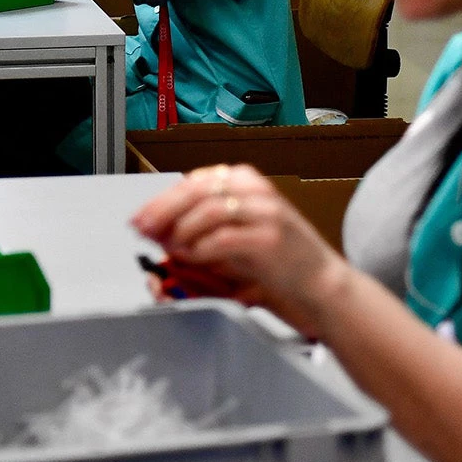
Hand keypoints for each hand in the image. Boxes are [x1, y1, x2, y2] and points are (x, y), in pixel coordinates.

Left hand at [131, 165, 353, 338]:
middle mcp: (255, 189)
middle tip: (143, 230)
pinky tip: (192, 258)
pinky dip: (200, 249)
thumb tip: (156, 226)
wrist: (320, 282)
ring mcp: (265, 211)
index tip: (141, 217)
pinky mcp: (270, 238)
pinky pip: (223, 238)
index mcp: (246, 180)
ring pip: (207, 210)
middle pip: (196, 190)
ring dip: (181, 232)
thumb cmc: (277, 259)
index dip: (161, 199)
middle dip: (163, 211)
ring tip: (171, 249)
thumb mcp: (235, 233)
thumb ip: (198, 226)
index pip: (193, 181)